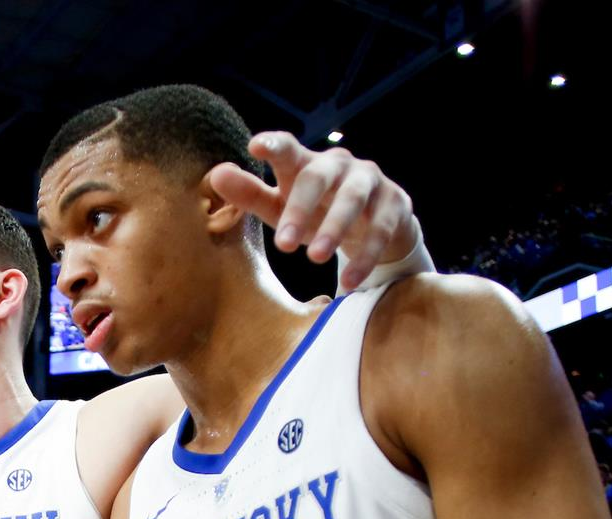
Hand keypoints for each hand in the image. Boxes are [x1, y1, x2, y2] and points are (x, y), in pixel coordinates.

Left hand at [205, 132, 414, 288]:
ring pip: (353, 199)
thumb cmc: (317, 213)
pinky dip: (364, 257)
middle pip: (318, 177)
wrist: (376, 225)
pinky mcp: (394, 204)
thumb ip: (250, 195)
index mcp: (306, 164)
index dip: (274, 145)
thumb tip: (217, 175)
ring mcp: (370, 181)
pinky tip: (348, 282)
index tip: (255, 146)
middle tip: (283, 245)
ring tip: (315, 259)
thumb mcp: (281, 208)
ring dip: (334, 228)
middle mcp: (339, 165)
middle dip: (300, 209)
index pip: (288, 148)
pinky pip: (380, 230)